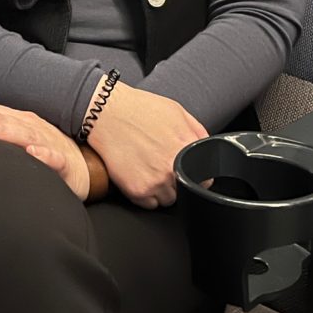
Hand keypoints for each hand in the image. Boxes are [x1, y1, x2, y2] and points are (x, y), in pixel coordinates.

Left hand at [0, 103, 89, 200]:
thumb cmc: (41, 154)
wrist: (84, 168)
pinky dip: (44, 154)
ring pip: (22, 133)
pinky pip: (55, 157)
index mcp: (14, 121)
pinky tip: (34, 153)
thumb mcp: (13, 143)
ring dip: (1, 130)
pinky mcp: (64, 162)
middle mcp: (28, 126)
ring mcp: (46, 142)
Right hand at [84, 83, 206, 208]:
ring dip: (162, 190)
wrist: (106, 112)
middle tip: (162, 165)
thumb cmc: (139, 108)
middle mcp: (173, 167)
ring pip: (168, 199)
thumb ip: (197, 132)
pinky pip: (149, 204)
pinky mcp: (137, 191)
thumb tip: (206, 149)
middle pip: (186, 190)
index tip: (187, 171)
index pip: (205, 177)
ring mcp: (156, 181)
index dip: (196, 175)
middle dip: (177, 180)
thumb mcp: (177, 111)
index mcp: (186, 147)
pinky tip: (138, 175)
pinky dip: (145, 195)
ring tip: (148, 169)